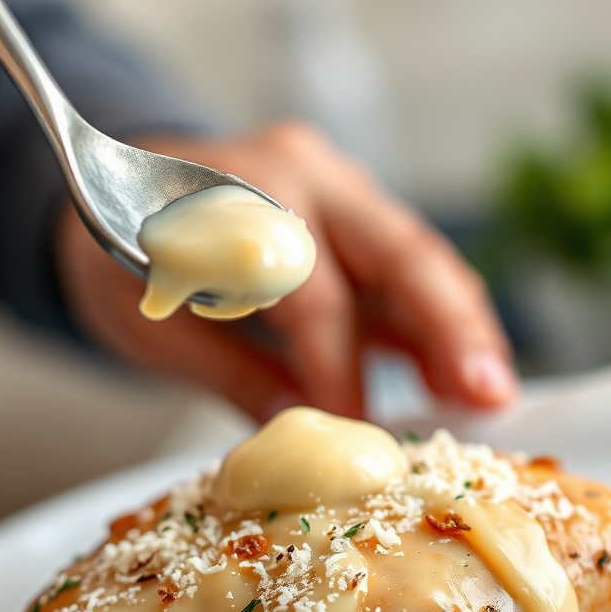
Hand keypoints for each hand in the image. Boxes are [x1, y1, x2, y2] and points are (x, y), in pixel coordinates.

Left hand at [56, 122, 517, 422]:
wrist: (116, 196)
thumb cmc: (120, 260)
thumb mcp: (153, 324)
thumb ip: (231, 373)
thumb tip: (306, 431)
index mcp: (239, 196)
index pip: (310, 291)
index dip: (339, 369)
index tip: (358, 434)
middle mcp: (304, 177)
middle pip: (398, 251)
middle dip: (450, 327)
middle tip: (491, 395)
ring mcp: (338, 191)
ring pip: (418, 258)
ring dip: (461, 327)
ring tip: (494, 393)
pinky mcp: (354, 218)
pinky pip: (406, 270)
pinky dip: (436, 323)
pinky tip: (463, 373)